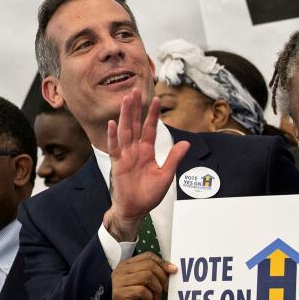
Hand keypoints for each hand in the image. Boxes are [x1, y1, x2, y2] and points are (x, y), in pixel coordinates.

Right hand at [102, 91, 189, 239]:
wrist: (136, 209)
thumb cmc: (149, 194)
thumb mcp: (166, 175)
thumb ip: (174, 158)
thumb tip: (186, 143)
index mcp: (147, 151)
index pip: (150, 129)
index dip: (153, 114)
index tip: (157, 99)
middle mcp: (135, 150)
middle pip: (135, 124)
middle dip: (135, 108)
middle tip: (135, 90)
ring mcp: (125, 155)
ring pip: (125, 131)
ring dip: (124, 115)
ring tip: (126, 100)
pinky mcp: (117, 163)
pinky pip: (114, 147)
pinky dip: (113, 136)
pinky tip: (113, 124)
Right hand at [112, 252, 175, 299]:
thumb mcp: (153, 286)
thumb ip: (159, 274)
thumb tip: (172, 267)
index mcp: (127, 266)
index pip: (147, 256)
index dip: (162, 262)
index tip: (173, 270)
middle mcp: (120, 271)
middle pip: (148, 264)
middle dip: (162, 276)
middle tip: (166, 288)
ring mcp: (118, 282)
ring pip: (146, 275)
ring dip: (156, 287)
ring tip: (155, 295)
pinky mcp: (119, 293)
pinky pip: (141, 289)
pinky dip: (149, 296)